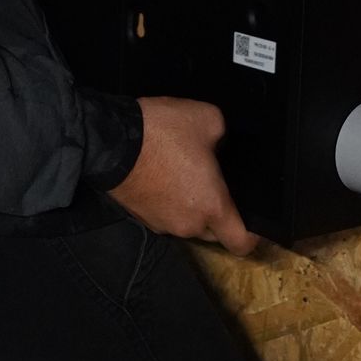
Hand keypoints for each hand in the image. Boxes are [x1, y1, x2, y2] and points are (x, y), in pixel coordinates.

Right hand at [109, 96, 256, 254]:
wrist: (108, 141)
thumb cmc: (162, 133)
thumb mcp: (209, 119)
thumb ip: (226, 137)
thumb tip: (222, 144)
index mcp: (212, 206)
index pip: (241, 242)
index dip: (252, 237)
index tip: (252, 223)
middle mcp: (189, 223)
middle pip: (214, 232)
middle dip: (218, 215)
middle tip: (215, 185)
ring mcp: (162, 223)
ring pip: (188, 222)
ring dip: (191, 207)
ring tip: (185, 175)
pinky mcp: (141, 217)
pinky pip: (166, 214)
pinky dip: (169, 202)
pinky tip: (164, 176)